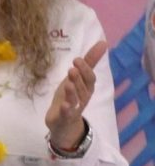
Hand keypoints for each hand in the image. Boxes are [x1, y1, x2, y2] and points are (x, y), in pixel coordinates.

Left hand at [46, 39, 109, 153]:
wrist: (63, 122)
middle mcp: (83, 97)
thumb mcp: (77, 78)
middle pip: (84, 88)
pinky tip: (64, 105)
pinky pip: (68, 113)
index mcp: (86, 87)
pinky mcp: (65, 117)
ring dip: (73, 91)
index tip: (77, 59)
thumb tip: (102, 43)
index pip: (90, 78)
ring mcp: (75, 108)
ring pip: (76, 99)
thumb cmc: (71, 96)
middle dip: (79, 78)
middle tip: (73, 67)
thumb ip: (89, 62)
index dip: (85, 69)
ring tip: (68, 83)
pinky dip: (67, 109)